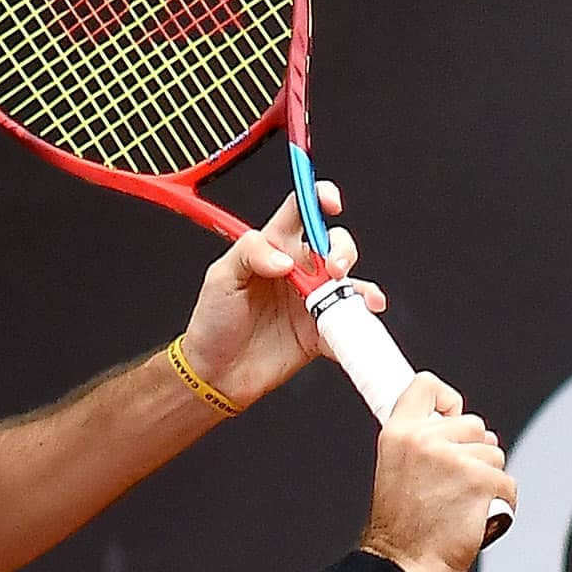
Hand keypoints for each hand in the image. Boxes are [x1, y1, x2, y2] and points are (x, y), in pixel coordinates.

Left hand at [176, 184, 383, 410]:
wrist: (216, 374)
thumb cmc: (213, 322)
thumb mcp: (220, 277)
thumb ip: (250, 253)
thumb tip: (285, 258)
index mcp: (273, 247)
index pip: (301, 210)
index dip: (319, 197)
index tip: (330, 202)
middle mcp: (298, 270)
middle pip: (334, 243)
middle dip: (342, 249)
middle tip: (333, 268)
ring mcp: (311, 301)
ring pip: (348, 282)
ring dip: (357, 285)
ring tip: (347, 296)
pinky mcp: (319, 332)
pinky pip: (348, 323)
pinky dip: (358, 322)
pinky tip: (356, 321)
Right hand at [358, 376, 517, 571]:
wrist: (403, 566)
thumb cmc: (401, 529)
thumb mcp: (396, 472)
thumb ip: (426, 444)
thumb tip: (479, 433)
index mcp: (398, 434)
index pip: (426, 386)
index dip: (447, 399)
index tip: (451, 416)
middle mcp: (425, 440)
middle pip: (474, 423)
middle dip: (473, 452)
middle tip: (450, 486)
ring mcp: (456, 460)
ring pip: (494, 454)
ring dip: (487, 479)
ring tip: (460, 505)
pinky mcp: (482, 481)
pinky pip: (507, 482)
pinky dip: (500, 503)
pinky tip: (475, 518)